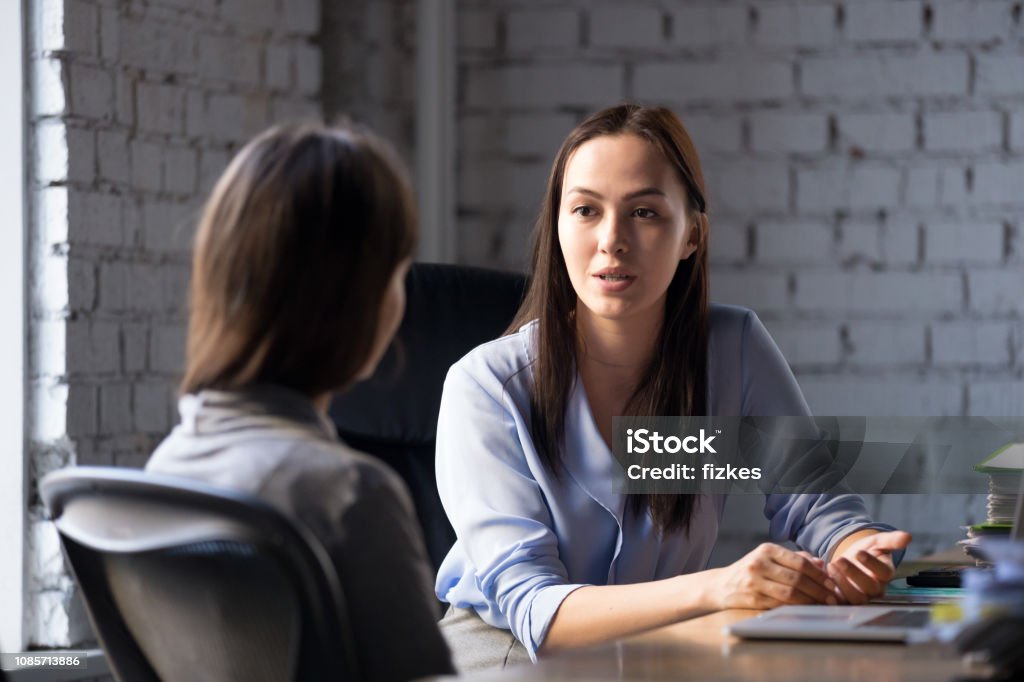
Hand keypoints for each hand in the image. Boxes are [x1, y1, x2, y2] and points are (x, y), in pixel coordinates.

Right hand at [707, 543, 837, 610]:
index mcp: (767, 549)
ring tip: (823, 604)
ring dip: (811, 600)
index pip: (800, 562)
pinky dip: (797, 608)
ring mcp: (754, 581)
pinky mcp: (752, 599)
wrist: (721, 585)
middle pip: (797, 578)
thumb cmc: (752, 570)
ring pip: (790, 593)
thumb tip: (822, 564)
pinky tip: (807, 609)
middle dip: (819, 589)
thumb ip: (796, 558)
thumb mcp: (770, 558)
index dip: (819, 574)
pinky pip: (780, 604)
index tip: (832, 583)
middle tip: (833, 597)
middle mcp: (759, 563)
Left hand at [827, 530, 911, 604]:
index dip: (872, 564)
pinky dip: (832, 593)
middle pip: (869, 588)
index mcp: (885, 574)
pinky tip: (825, 577)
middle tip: (840, 560)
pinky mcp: (846, 600)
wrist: (850, 559)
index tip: (859, 552)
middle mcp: (876, 589)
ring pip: (856, 598)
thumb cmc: (867, 550)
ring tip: (831, 565)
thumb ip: (892, 540)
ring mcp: (861, 596)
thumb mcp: (877, 542)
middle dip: (854, 574)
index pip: (884, 573)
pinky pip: (841, 602)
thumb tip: (908, 536)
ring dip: (842, 583)